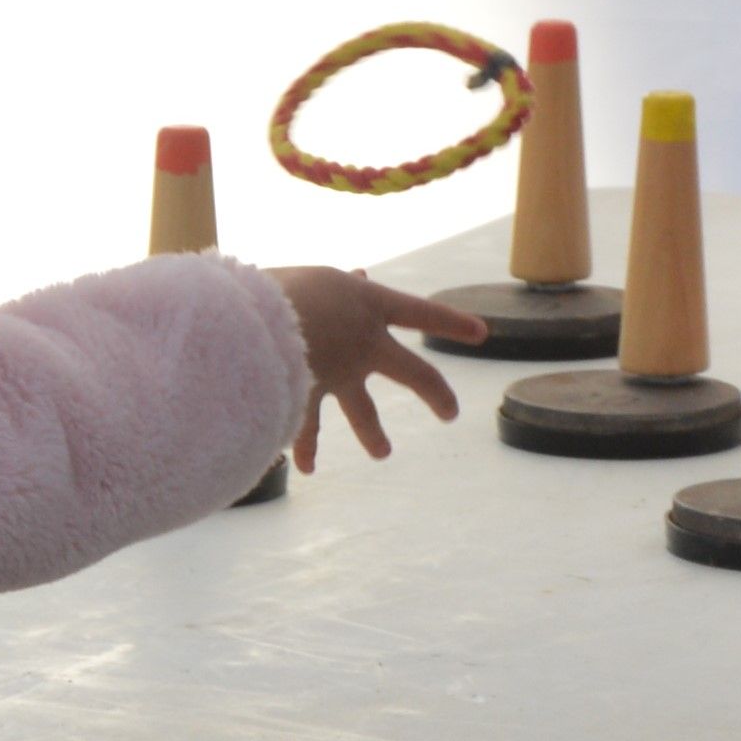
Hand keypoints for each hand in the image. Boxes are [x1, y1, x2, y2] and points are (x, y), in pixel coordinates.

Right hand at [270, 265, 486, 470]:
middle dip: (435, 393)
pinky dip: (304, 446)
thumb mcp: (320, 273)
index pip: (422, 314)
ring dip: (373, 433)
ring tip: (383, 452)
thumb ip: (343, 282)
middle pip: (415, 373)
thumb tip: (361, 274)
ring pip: (362, 411)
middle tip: (450, 413)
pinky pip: (306, 425)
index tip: (483, 333)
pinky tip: (304, 467)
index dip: (452, 323)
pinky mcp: (308, 394)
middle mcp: (364, 343)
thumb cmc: (280, 282)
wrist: (258, 319)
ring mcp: (340, 374)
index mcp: (368, 302)